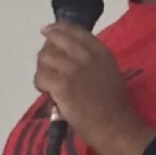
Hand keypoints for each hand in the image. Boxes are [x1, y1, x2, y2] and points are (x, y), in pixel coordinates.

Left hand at [34, 23, 155, 154]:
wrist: (114, 125)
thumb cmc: (115, 104)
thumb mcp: (111, 72)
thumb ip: (93, 60)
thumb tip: (72, 56)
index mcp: (100, 52)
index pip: (75, 31)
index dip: (59, 29)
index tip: (50, 30)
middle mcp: (85, 56)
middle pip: (56, 39)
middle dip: (47, 46)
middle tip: (44, 56)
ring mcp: (71, 69)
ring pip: (45, 57)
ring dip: (42, 67)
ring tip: (46, 79)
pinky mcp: (60, 85)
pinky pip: (41, 77)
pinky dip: (40, 83)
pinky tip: (45, 91)